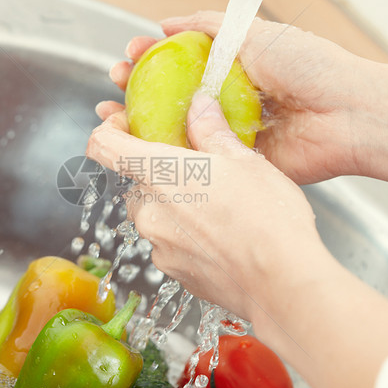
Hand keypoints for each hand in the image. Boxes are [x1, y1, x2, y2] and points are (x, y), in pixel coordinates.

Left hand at [87, 92, 387, 387]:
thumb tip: (199, 104)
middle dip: (159, 174)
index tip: (125, 125)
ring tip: (217, 205)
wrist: (284, 283)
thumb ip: (212, 130)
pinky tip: (221, 235)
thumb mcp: (245, 160)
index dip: (108, 130)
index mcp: (160, 174)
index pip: (103, 146)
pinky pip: (169, 245)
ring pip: (153, 215)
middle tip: (197, 170)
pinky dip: (186, 236)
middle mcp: (150, 212)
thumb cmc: (268, 217)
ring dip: (174, 206)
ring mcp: (158, 246)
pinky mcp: (173, 273)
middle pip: (135, 183)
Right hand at [109, 11, 379, 184]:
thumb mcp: (257, 33)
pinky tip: (142, 149)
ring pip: (177, 132)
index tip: (129, 56)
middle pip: (171, 99)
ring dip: (142, 125)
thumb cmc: (312, 69)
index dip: (150, 60)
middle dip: (137, 92)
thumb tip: (170, 22)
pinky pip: (199, 161)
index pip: (179, 64)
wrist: (348, 114)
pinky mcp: (238, 165)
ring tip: (114, 113)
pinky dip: (169, 157)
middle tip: (115, 84)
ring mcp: (231, 135)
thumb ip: (211, 26)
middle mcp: (227, 103)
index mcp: (232, 71)